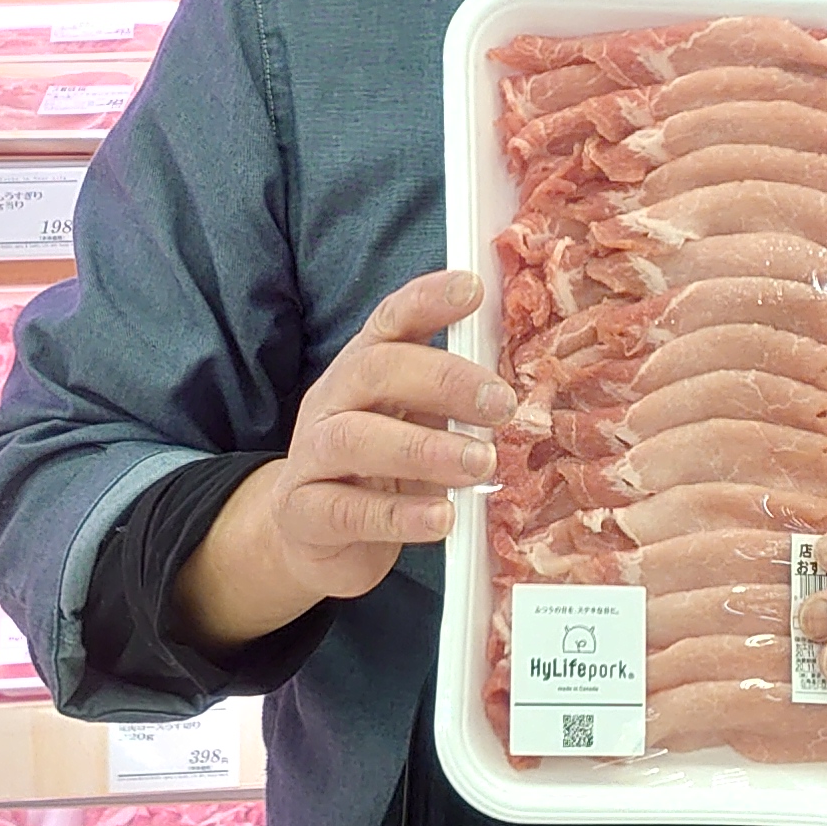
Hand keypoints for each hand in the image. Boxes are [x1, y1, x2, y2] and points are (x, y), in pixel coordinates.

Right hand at [178, 271, 508, 648]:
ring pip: (354, 438)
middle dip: (443, 380)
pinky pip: (347, 511)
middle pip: (373, 370)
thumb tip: (521, 381)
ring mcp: (311, 457)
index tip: (473, 287)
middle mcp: (331, 403)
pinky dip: (399, 515)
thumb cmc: (379, 471)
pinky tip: (442, 518)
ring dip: (424, 449)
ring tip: (480, 464)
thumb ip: (452, 399)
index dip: (428, 299)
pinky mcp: (305, 514)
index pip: (390, 320)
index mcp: (362, 369)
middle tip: (503, 405)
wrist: (312, 537)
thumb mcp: (413, 424)